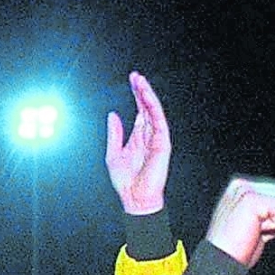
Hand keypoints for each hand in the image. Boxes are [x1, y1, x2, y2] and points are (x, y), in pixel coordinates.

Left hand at [105, 71, 170, 215]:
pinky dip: (154, 109)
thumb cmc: (126, 181)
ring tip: (140, 82)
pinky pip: (159, 122)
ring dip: (148, 96)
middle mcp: (148, 135)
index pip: (139, 110)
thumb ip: (114, 134)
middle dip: (141, 91)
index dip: (136, 95)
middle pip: (147, 107)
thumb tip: (113, 115)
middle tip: (135, 76)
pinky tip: (147, 98)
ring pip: (154, 112)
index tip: (132, 80)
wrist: (134, 198)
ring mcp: (156, 138)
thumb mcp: (113, 154)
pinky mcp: (162, 144)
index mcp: (138, 137)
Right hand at [204, 175, 274, 267]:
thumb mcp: (256, 226)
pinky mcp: (251, 199)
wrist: (221, 261)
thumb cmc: (234, 249)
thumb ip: (271, 213)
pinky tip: (255, 231)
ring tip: (253, 231)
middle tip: (253, 231)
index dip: (272, 216)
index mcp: (240, 188)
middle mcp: (242, 186)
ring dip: (274, 223)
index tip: (252, 228)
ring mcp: (245, 191)